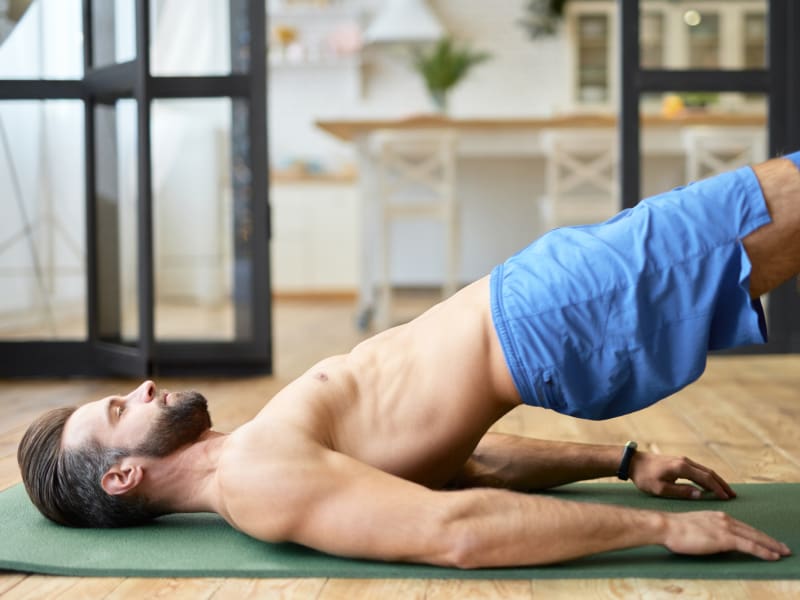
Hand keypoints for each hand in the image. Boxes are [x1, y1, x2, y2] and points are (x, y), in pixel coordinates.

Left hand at [629, 452, 735, 499]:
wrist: (632, 462)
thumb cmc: (644, 477)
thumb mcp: (660, 489)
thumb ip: (681, 492)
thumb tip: (700, 495)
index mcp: (682, 468)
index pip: (705, 478)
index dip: (718, 488)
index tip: (727, 498)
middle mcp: (685, 462)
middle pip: (709, 473)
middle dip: (722, 484)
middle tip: (733, 495)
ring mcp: (682, 460)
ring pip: (704, 470)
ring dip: (716, 480)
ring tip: (726, 491)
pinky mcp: (679, 462)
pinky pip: (698, 470)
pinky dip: (707, 477)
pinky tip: (711, 485)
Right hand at [662, 510, 790, 560]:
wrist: (666, 526)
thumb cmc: (674, 529)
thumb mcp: (694, 527)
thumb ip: (707, 530)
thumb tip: (711, 539)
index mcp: (717, 516)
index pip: (742, 527)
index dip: (757, 535)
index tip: (767, 541)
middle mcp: (724, 519)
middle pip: (753, 531)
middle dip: (770, 540)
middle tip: (783, 548)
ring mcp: (726, 527)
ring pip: (755, 537)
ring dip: (771, 545)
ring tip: (783, 552)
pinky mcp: (725, 538)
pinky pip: (750, 545)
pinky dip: (763, 551)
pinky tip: (773, 556)